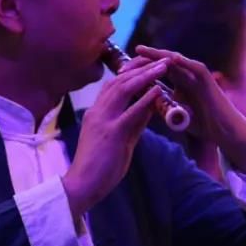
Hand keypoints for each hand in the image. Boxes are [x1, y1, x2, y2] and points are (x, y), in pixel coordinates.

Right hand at [61, 57, 169, 214]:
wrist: (82, 186)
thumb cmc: (99, 166)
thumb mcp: (119, 140)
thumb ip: (133, 123)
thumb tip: (150, 109)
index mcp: (97, 112)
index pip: (113, 83)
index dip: (131, 71)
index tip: (148, 63)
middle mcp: (98, 111)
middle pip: (119, 80)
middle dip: (141, 67)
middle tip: (160, 58)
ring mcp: (103, 121)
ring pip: (124, 89)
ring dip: (145, 75)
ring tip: (163, 66)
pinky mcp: (112, 133)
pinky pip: (130, 111)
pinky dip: (145, 98)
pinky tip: (158, 88)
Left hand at [132, 45, 245, 153]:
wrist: (226, 132)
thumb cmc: (204, 125)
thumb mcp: (177, 114)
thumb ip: (163, 107)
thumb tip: (143, 106)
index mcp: (179, 83)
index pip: (157, 70)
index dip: (139, 69)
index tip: (120, 70)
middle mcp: (188, 76)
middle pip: (163, 61)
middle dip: (145, 58)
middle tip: (126, 57)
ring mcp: (198, 76)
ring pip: (177, 60)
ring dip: (159, 55)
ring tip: (142, 50)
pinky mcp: (209, 81)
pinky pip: (196, 68)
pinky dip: (184, 62)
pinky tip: (171, 59)